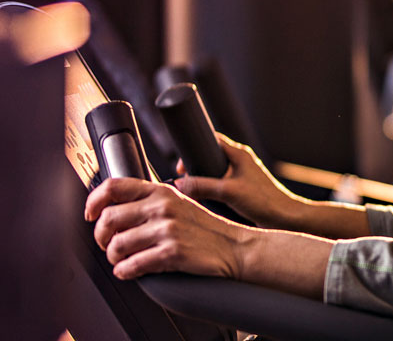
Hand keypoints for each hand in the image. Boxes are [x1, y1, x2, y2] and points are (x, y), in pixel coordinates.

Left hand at [85, 177, 251, 279]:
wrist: (236, 248)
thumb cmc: (206, 229)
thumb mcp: (180, 203)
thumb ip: (151, 201)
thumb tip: (114, 209)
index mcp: (161, 192)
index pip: (113, 187)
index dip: (94, 201)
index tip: (90, 215)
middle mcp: (162, 207)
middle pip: (108, 218)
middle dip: (101, 237)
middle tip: (108, 245)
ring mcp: (167, 230)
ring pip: (116, 245)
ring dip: (114, 258)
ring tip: (122, 260)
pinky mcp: (172, 253)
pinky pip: (132, 265)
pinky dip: (125, 272)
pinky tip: (130, 271)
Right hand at [175, 134, 305, 229]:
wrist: (285, 218)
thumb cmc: (263, 201)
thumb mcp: (228, 192)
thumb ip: (203, 186)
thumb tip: (178, 184)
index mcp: (239, 154)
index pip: (212, 140)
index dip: (194, 148)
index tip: (182, 166)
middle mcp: (241, 162)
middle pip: (211, 157)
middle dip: (196, 167)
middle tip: (185, 181)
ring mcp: (242, 175)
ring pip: (215, 173)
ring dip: (203, 181)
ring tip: (193, 192)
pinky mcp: (243, 189)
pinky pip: (221, 185)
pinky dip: (211, 190)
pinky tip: (206, 201)